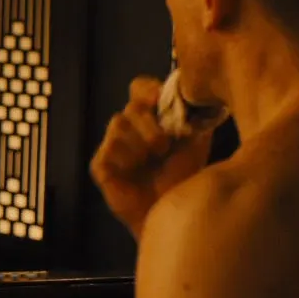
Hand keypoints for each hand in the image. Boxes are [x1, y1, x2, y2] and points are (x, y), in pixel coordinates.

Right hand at [90, 76, 213, 235]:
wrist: (171, 210)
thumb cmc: (184, 175)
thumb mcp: (197, 140)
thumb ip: (195, 115)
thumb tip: (196, 93)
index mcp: (150, 116)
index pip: (140, 87)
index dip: (149, 89)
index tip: (161, 100)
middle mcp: (129, 127)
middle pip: (131, 107)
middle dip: (150, 124)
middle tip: (164, 146)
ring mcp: (112, 146)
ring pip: (118, 123)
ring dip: (139, 141)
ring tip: (153, 160)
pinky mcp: (101, 166)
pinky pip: (108, 150)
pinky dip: (125, 158)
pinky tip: (135, 172)